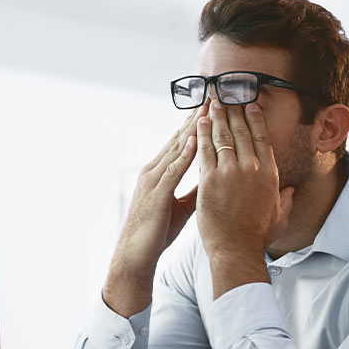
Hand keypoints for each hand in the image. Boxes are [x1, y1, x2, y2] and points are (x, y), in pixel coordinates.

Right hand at [102, 105, 203, 316]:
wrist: (136, 254)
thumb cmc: (157, 230)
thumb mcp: (183, 205)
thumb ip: (195, 189)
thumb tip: (212, 178)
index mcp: (161, 172)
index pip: (181, 142)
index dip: (197, 124)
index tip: (213, 106)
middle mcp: (155, 170)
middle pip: (178, 137)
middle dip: (196, 117)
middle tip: (213, 95)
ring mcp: (153, 180)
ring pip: (175, 148)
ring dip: (192, 128)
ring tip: (207, 108)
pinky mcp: (156, 194)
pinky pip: (172, 170)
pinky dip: (183, 154)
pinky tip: (194, 141)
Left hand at [195, 99, 294, 297]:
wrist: (237, 250)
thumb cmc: (257, 238)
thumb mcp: (279, 218)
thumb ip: (286, 201)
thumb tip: (292, 192)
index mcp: (270, 176)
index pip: (262, 139)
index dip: (255, 120)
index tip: (250, 105)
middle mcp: (252, 169)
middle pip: (241, 132)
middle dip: (234, 111)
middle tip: (227, 95)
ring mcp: (230, 173)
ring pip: (223, 137)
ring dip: (217, 117)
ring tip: (212, 102)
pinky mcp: (210, 180)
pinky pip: (204, 150)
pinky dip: (202, 134)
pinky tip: (199, 122)